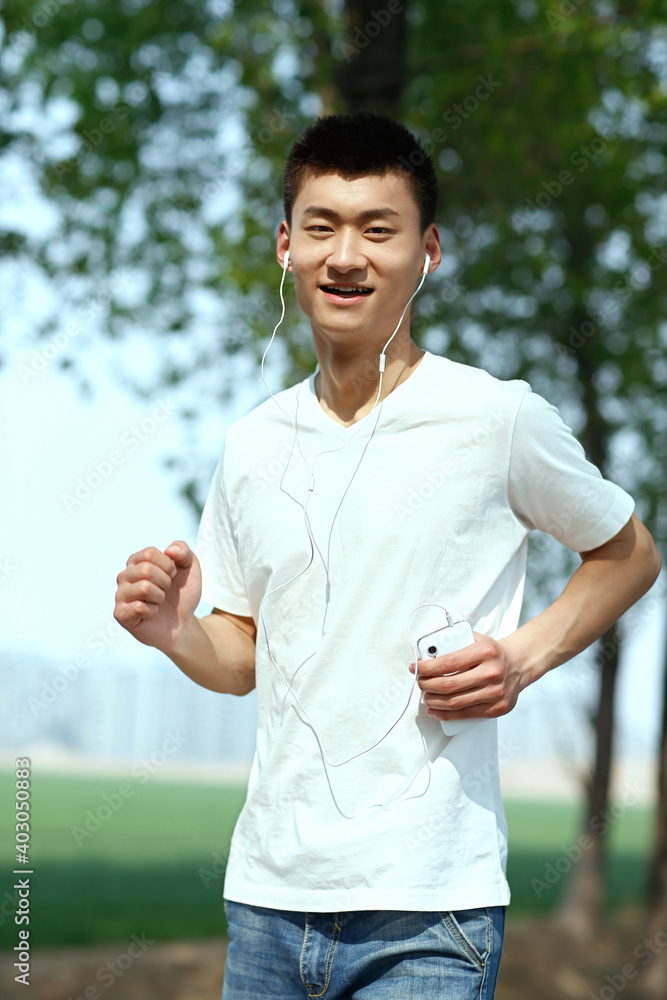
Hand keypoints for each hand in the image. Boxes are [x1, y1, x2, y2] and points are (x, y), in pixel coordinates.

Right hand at [114, 541, 201, 650]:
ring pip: (144, 588)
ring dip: (160, 597)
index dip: (168, 566)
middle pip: (146, 570)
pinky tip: (152, 613)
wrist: (182, 623)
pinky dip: (154, 611)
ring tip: (159, 601)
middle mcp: (124, 576)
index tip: (172, 576)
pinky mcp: (120, 614)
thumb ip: (183, 551)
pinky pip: (139, 607)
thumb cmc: (181, 594)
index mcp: (136, 561)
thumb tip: (170, 550)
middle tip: (166, 591)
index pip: (150, 553)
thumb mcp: (190, 568)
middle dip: (165, 582)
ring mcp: (120, 595)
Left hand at [408, 632, 522, 720]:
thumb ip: (454, 642)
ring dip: (433, 701)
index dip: (427, 667)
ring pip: (455, 702)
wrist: (519, 664)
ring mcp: (495, 693)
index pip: (448, 663)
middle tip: (419, 682)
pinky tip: (434, 711)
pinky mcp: (497, 708)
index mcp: (485, 652)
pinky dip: (445, 715)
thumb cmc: (491, 652)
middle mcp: (492, 673)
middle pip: (448, 685)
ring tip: (425, 695)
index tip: (416, 667)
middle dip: (426, 685)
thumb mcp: (475, 639)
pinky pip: (466, 714)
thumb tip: (426, 653)